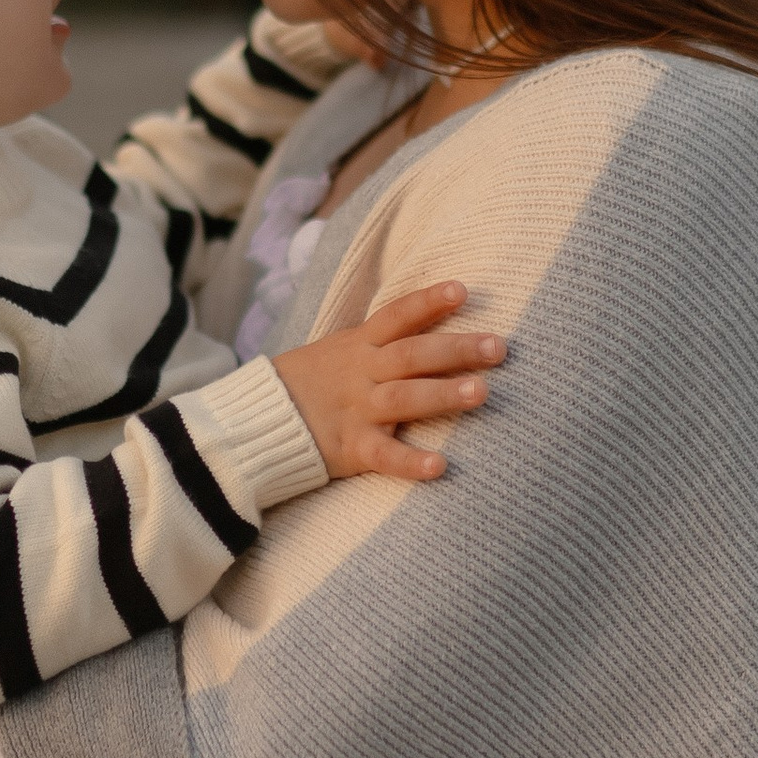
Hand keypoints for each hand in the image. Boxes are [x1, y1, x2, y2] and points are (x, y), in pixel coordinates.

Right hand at [274, 282, 502, 484]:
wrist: (259, 420)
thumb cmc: (312, 382)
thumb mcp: (342, 349)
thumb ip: (381, 339)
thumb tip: (431, 316)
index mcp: (360, 345)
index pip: (397, 316)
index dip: (428, 302)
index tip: (463, 290)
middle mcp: (362, 373)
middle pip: (412, 355)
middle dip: (456, 349)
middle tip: (498, 347)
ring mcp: (357, 410)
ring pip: (403, 398)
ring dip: (442, 394)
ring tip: (481, 392)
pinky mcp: (351, 448)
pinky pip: (384, 456)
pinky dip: (410, 462)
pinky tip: (439, 467)